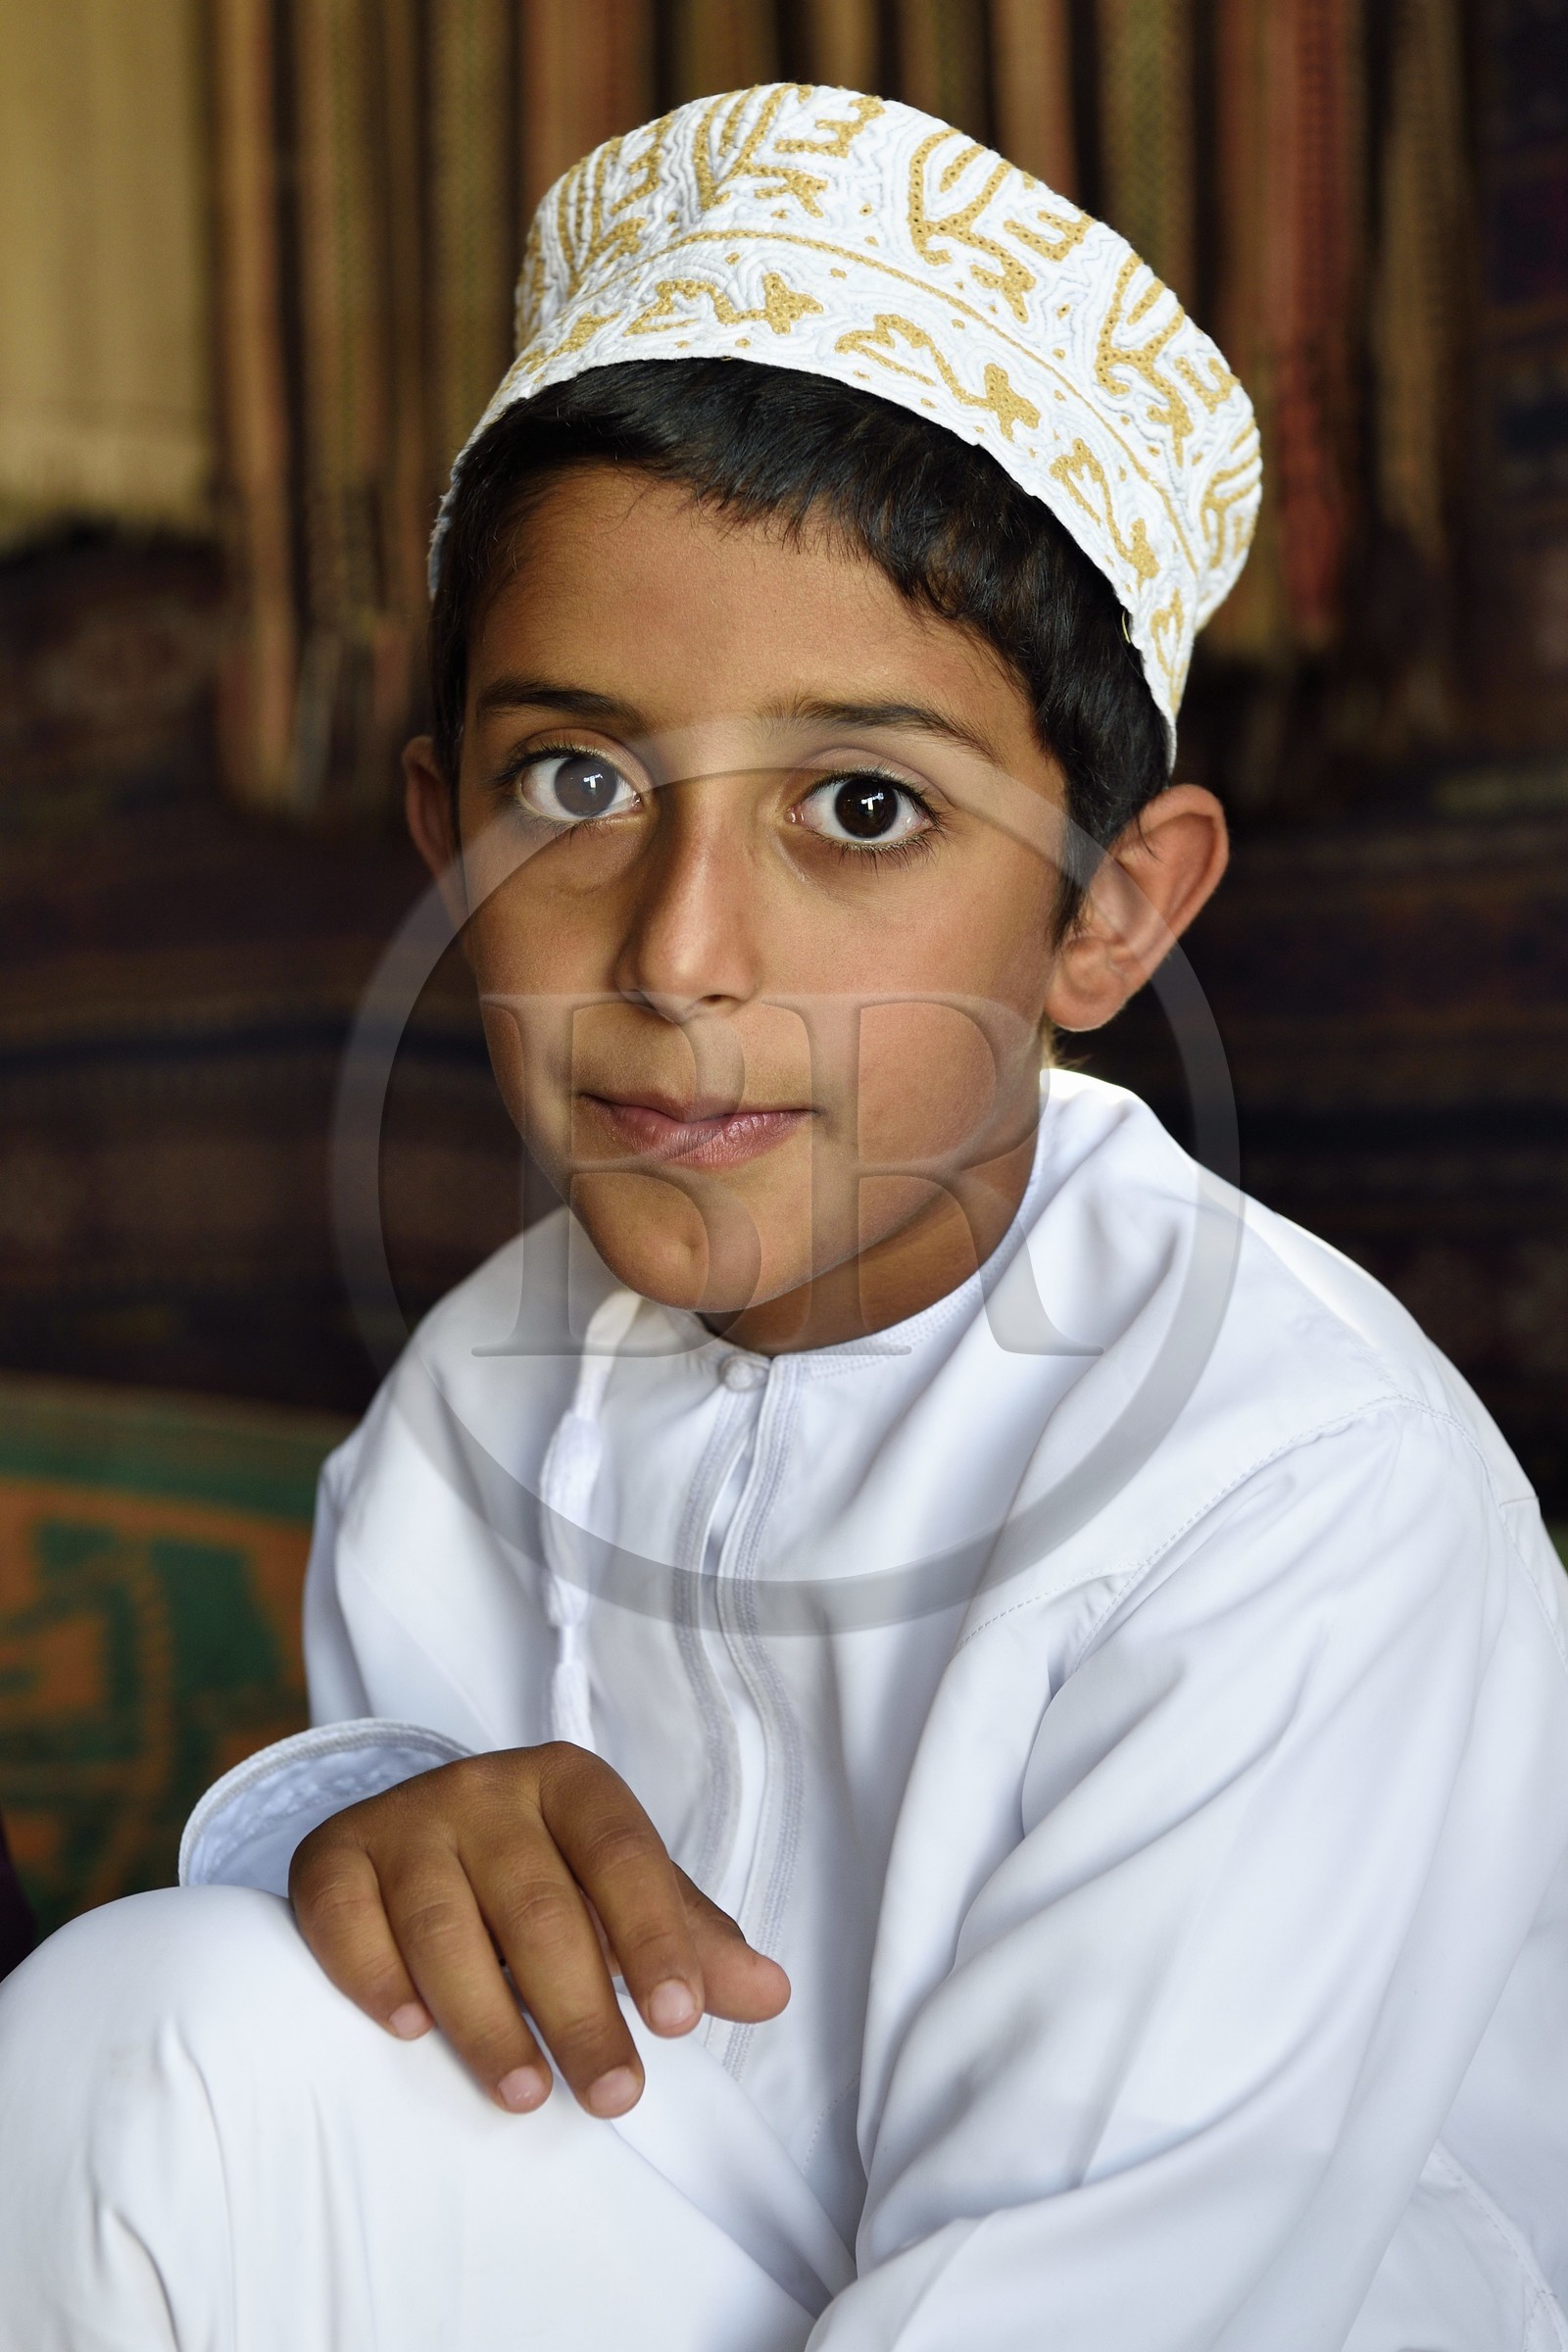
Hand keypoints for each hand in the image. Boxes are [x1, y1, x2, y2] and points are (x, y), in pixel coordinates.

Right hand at [288, 1743, 788, 2118]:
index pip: (622, 1855)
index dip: (654, 1936)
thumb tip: (770, 1994)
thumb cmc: (544, 1870)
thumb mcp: (620, 1891)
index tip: (682, 2021)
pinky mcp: (331, 1856)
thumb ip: (689, 1942)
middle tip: (615, 2095)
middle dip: (580, 2010)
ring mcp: (404, 1818)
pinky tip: (410, 2027)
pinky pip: (344, 1916)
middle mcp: (484, 1788)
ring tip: (526, 2093)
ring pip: (443, 1923)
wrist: (422, 1830)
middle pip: (537, 1904)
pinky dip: (375, 1975)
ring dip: (486, 2018)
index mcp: (570, 1783)